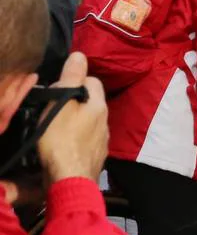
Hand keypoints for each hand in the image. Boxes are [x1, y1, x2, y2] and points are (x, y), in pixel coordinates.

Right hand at [37, 52, 108, 183]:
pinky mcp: (96, 155)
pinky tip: (64, 142)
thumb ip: (71, 79)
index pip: (92, 81)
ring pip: (89, 120)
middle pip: (91, 101)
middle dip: (75, 99)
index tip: (58, 89)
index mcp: (99, 106)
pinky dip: (76, 135)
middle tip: (54, 107)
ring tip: (56, 125)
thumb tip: (81, 54)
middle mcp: (106, 121)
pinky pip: (86, 138)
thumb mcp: (62, 104)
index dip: (74, 80)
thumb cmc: (62, 140)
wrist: (70, 179)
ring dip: (76, 118)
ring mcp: (102, 140)